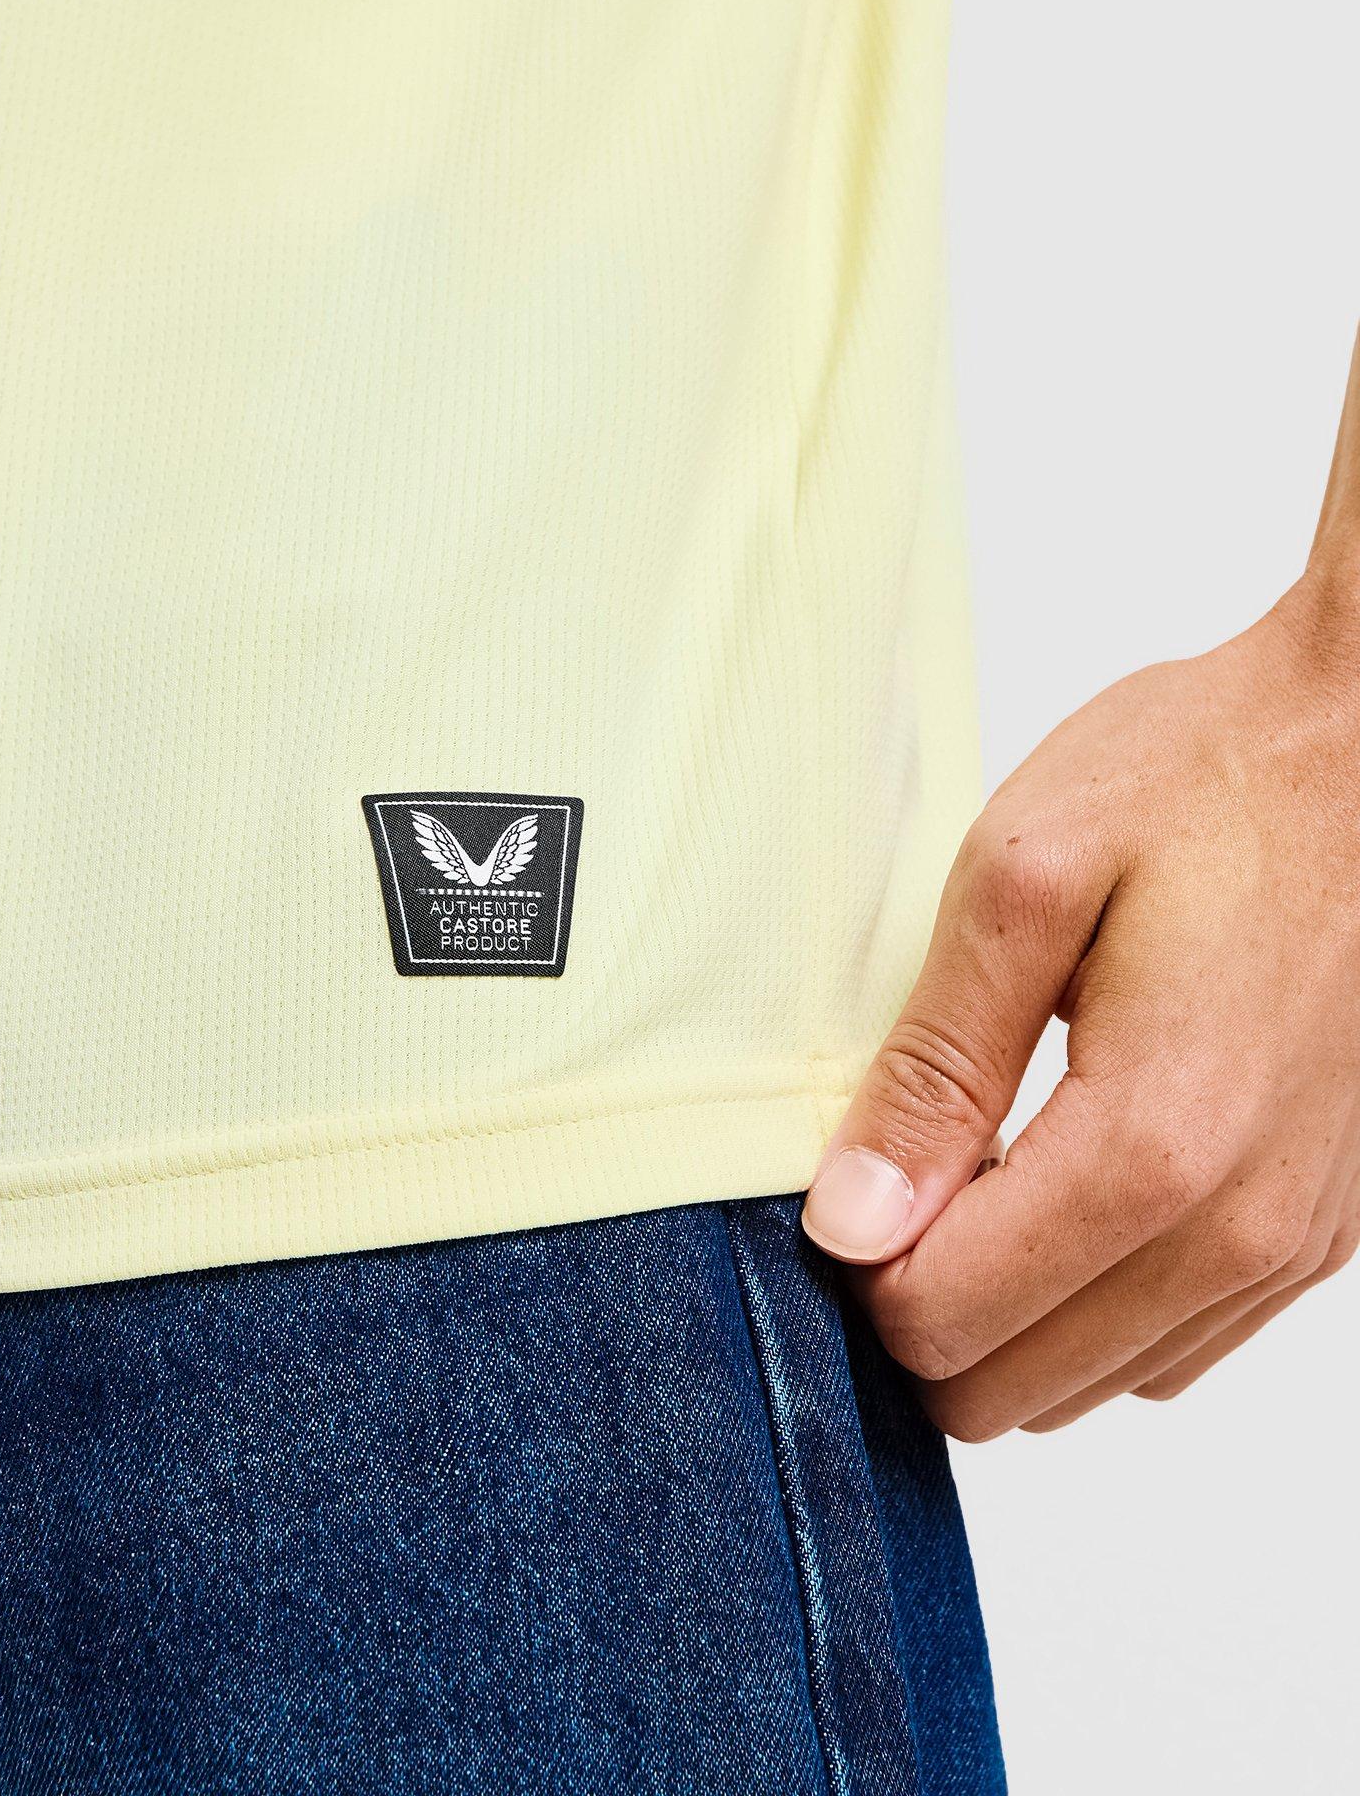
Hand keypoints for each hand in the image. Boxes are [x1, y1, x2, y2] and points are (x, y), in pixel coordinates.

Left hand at [802, 340, 1359, 1439]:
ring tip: (985, 1165)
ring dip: (1011, 1308)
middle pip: (1012, 1386)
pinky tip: (1066, 1185)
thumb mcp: (1022, 881)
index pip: (946, 1323)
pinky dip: (1096, 1300)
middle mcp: (1238, 1231)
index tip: (854, 1173)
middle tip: (907, 1169)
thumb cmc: (1208, 781)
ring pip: (1094, 1382)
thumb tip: (853, 1219)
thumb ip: (932, 1068)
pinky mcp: (1317, 1231)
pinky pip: (1175, 1342)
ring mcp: (1291, 1244)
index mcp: (1150, 1146)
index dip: (864, 1266)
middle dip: (927, 1301)